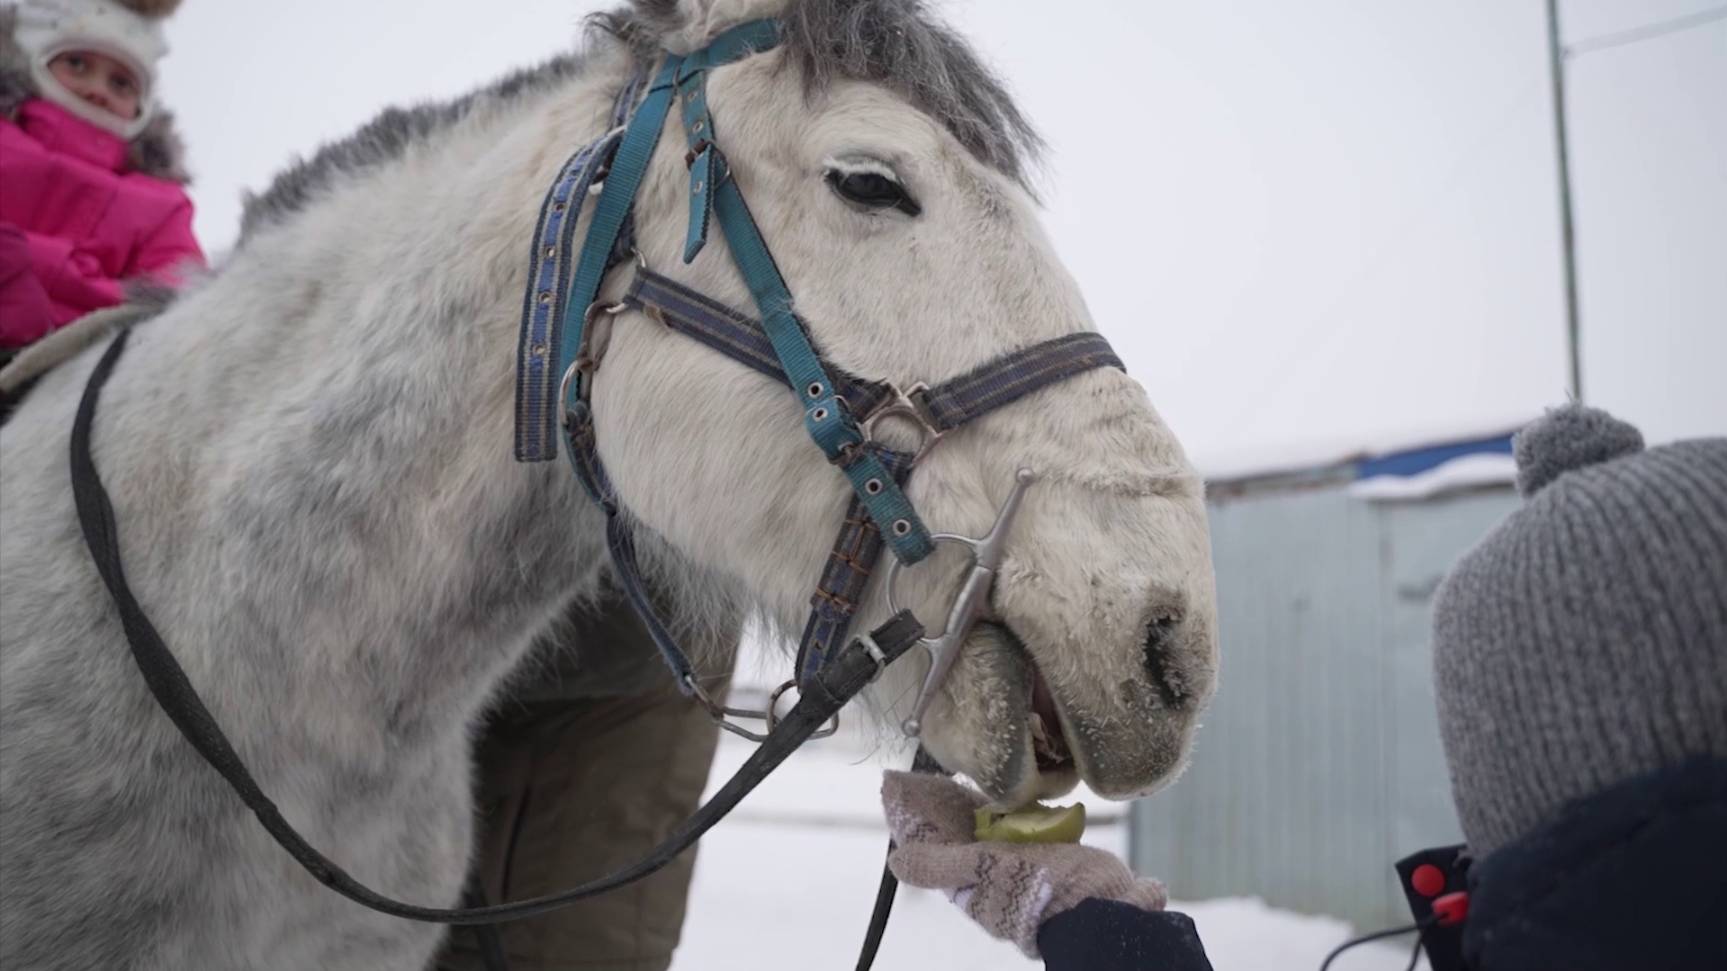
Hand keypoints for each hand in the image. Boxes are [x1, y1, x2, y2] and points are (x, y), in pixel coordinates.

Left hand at [881, 770, 1166, 956]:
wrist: (1104, 907)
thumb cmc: (1043, 890)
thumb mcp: (988, 871)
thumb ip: (943, 864)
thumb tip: (895, 861)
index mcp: (967, 880)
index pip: (928, 840)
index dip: (911, 813)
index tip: (895, 784)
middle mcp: (986, 875)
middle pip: (951, 833)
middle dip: (935, 805)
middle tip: (920, 774)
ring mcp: (1014, 866)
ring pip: (982, 831)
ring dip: (967, 806)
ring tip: (954, 776)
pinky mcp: (1042, 857)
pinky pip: (1014, 831)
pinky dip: (1004, 811)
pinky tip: (1004, 794)